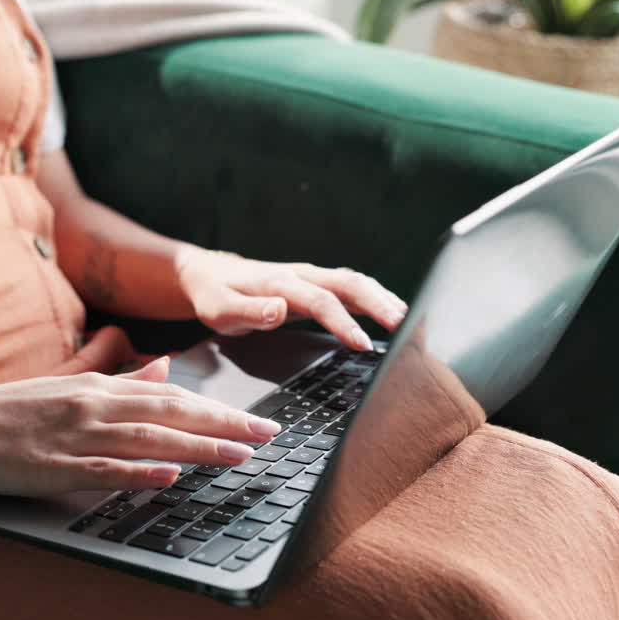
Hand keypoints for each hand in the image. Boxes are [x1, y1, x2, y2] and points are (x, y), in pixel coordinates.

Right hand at [0, 357, 281, 494]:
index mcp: (97, 386)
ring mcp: (72, 436)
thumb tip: (162, 370)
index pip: (171, 397)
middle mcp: (91, 404)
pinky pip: (103, 470)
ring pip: (147, 440)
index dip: (218, 408)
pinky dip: (139, 472)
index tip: (257, 420)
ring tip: (238, 455)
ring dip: (197, 447)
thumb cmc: (5, 409)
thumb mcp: (66, 384)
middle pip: (170, 414)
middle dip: (224, 424)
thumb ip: (117, 378)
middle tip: (268, 435)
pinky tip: (170, 476)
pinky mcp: (51, 467)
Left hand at [174, 247, 407, 348]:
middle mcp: (301, 275)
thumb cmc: (214, 296)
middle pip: (349, 283)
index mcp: (281, 283)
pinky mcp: (315, 286)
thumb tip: (279, 310)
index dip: (343, 322)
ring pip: (355, 282)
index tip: (362, 344)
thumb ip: (249, 312)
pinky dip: (374, 299)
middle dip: (379, 303)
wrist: (209, 276)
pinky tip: (391, 315)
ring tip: (409, 322)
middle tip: (405, 327)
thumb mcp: (220, 309)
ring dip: (382, 298)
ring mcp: (310, 278)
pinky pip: (350, 289)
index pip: (320, 300)